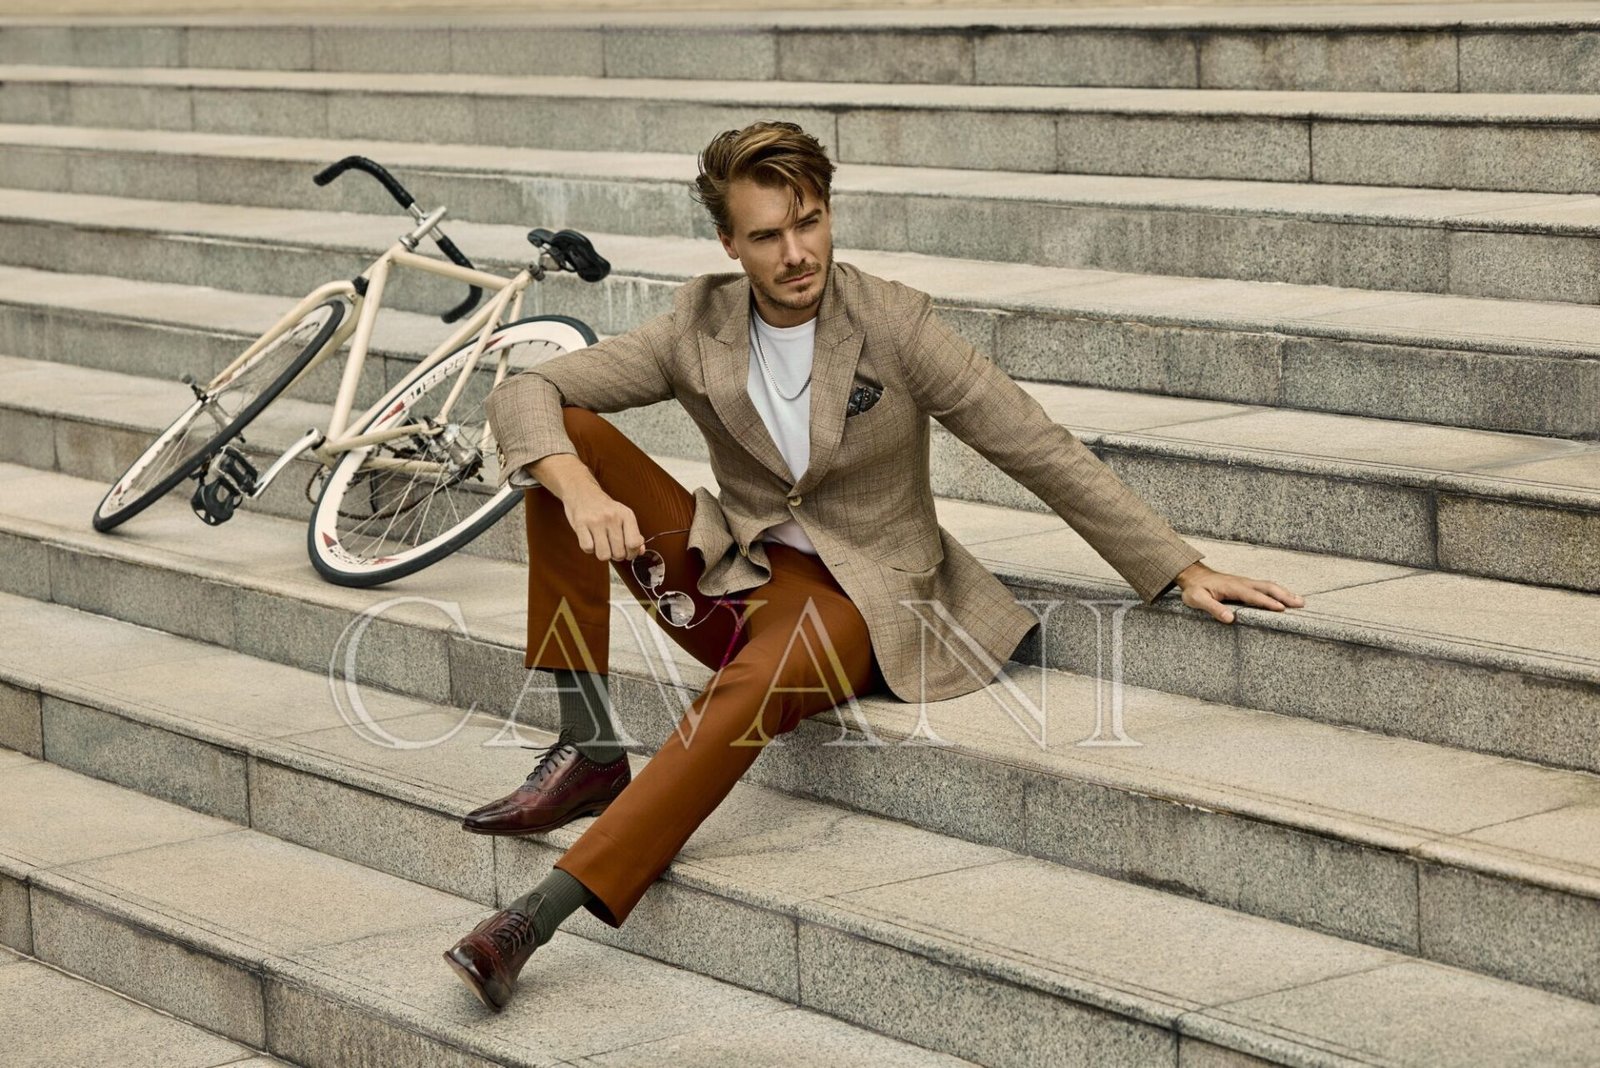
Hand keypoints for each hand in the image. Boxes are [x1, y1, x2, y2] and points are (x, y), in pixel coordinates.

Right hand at [529, 455, 644, 561]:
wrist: (582, 491)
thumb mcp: (623, 515)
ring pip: (603, 554)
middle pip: (619, 553)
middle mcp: (612, 517)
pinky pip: (588, 548)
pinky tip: (590, 539)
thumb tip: (640, 551)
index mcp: (626, 515)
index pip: (634, 543)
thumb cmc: (604, 507)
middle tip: (612, 548)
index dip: (632, 553)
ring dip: (602, 553)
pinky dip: (589, 548)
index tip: (628, 553)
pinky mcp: (580, 524)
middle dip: (616, 555)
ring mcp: (596, 521)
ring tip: (601, 544)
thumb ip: (633, 534)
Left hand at [1174, 562, 1303, 623]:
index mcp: (1232, 587)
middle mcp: (1242, 583)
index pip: (1253, 596)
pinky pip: (1264, 588)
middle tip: (1300, 604)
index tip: (1282, 608)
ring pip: (1268, 586)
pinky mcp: (1245, 585)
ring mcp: (1245, 583)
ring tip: (1300, 602)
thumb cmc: (1195, 589)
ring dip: (1284, 593)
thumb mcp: (1197, 600)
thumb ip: (1213, 608)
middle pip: (1267, 587)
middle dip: (1284, 595)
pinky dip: (1278, 592)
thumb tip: (1230, 618)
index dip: (1267, 602)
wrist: (1193, 576)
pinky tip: (1286, 598)